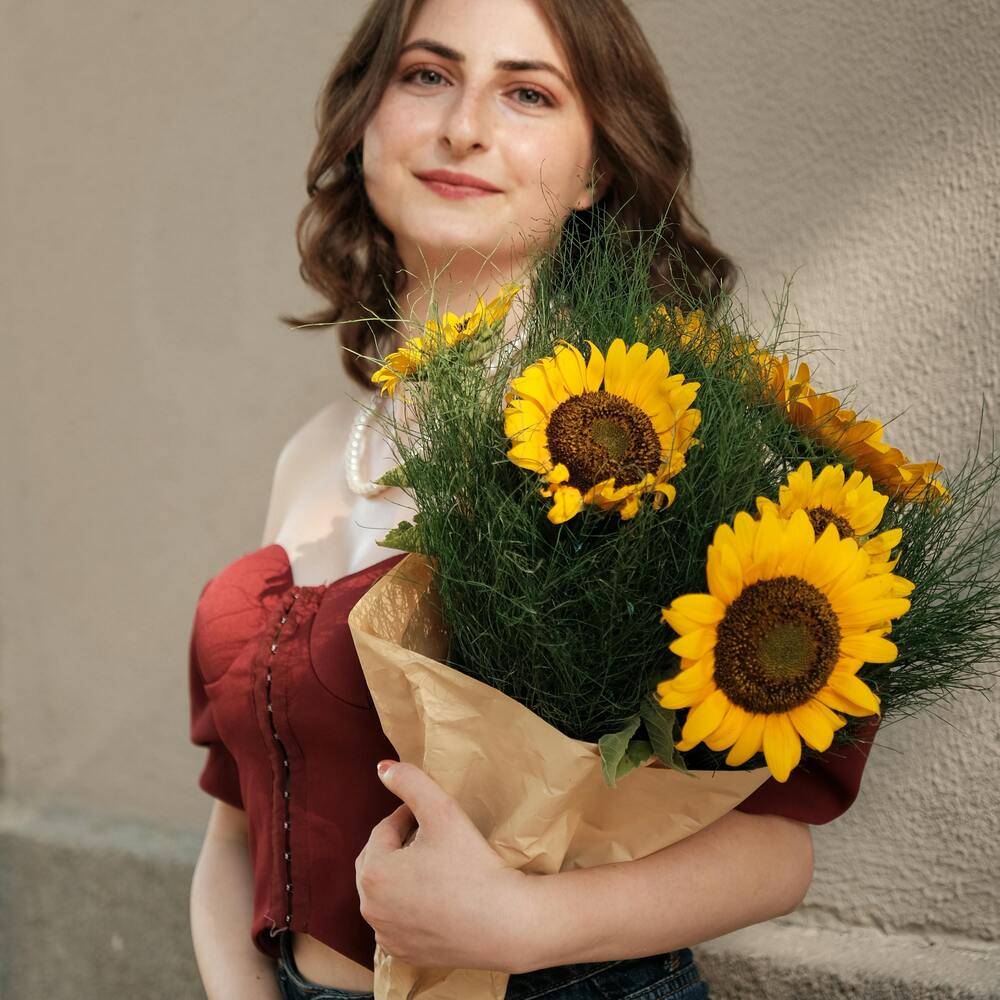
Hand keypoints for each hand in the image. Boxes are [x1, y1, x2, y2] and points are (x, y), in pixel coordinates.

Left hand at [355, 761, 529, 971]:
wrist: (505, 923)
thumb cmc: (473, 865)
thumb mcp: (442, 811)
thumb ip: (410, 782)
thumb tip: (382, 768)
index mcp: (373, 873)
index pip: (384, 830)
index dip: (408, 816)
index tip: (433, 814)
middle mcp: (370, 909)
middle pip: (379, 861)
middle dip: (399, 845)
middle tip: (432, 837)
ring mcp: (385, 936)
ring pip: (385, 892)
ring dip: (401, 875)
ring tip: (433, 864)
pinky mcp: (403, 954)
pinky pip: (396, 920)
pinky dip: (407, 906)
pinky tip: (433, 896)